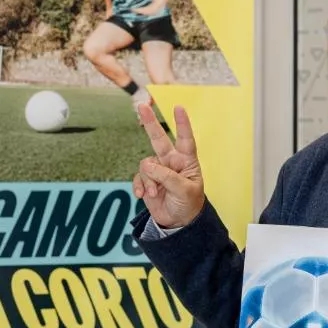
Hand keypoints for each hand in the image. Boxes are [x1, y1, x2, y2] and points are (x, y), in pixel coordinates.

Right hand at [133, 104, 205, 228]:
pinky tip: (142, 195)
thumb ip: (167, 176)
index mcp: (187, 161)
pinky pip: (138, 177)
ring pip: (145, 165)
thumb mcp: (184, 190)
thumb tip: (147, 165)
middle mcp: (172, 162)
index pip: (186, 140)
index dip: (182, 124)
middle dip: (150, 123)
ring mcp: (159, 170)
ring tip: (154, 193)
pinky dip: (139, 186)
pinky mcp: (147, 180)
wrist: (178, 221)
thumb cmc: (188, 204)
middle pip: (159, 139)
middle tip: (141, 106)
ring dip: (148, 180)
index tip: (179, 108)